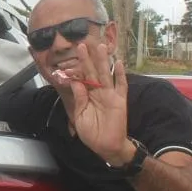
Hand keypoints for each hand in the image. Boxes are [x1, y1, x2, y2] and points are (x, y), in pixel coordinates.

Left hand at [64, 42, 131, 165]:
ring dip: (103, 61)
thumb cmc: (92, 133)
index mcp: (87, 96)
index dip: (77, 68)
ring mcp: (109, 95)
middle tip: (82, 44)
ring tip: (101, 46)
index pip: (81, 78)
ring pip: (105, 74)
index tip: (70, 58)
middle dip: (88, 58)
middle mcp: (98, 92)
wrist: (106, 146)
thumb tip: (75, 82)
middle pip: (92, 72)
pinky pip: (121, 85)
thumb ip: (79, 99)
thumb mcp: (80, 116)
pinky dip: (120, 74)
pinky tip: (118, 63)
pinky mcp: (120, 100)